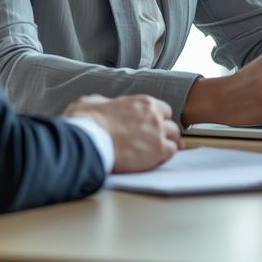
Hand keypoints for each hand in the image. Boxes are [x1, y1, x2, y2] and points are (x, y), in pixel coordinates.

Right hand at [64, 93, 182, 171]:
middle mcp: (153, 115)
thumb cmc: (87, 122)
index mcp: (141, 102)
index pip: (161, 109)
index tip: (151, 126)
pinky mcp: (158, 150)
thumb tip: (101, 105)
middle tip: (157, 141)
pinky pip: (171, 151)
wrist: (89, 140)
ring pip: (174, 137)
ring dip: (167, 143)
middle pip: (170, 123)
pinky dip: (165, 156)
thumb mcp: (91, 102)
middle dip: (165, 132)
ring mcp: (158, 132)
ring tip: (158, 152)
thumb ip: (102, 102)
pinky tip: (156, 159)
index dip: (157, 119)